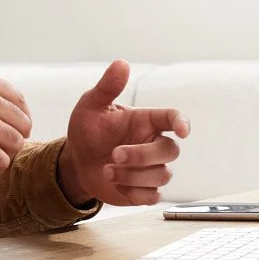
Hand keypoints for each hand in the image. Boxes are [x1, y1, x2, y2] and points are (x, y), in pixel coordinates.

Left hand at [55, 61, 188, 206]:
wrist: (76, 160)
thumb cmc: (87, 129)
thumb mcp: (91, 105)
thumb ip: (108, 87)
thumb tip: (121, 63)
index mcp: (145, 121)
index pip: (172, 118)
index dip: (182, 122)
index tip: (182, 130)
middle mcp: (152, 144)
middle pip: (169, 151)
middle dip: (142, 156)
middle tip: (114, 154)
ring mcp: (151, 169)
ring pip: (162, 176)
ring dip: (133, 175)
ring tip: (106, 170)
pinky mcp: (144, 190)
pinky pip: (153, 196)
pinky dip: (135, 193)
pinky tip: (116, 184)